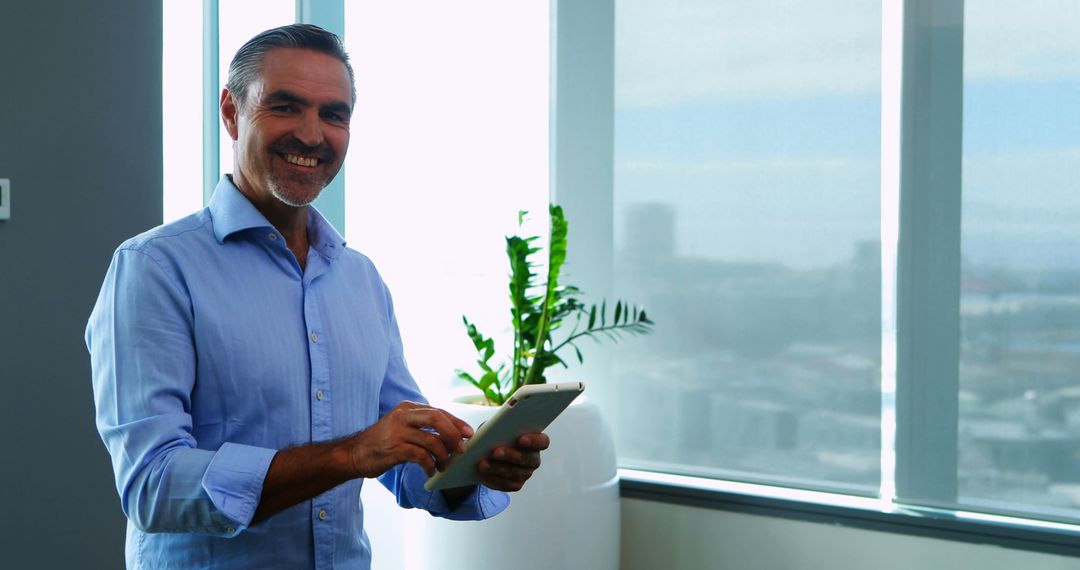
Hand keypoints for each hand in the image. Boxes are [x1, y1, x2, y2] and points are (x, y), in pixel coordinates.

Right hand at [345, 401, 473, 477]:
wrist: (354, 454)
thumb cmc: (382, 443)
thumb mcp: (401, 427)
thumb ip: (422, 427)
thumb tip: (453, 436)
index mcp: (408, 408)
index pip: (438, 412)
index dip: (456, 423)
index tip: (469, 434)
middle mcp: (403, 416)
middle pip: (437, 419)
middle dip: (453, 434)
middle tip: (461, 449)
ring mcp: (397, 431)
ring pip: (431, 440)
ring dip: (443, 455)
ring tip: (444, 466)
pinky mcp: (394, 448)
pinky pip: (421, 456)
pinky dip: (430, 465)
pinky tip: (430, 471)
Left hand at [476, 432, 549, 491]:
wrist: (486, 454)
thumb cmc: (495, 436)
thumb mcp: (494, 427)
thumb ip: (495, 427)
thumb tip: (481, 431)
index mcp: (535, 441)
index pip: (543, 442)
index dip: (534, 441)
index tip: (520, 439)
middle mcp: (533, 459)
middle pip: (528, 459)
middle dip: (511, 455)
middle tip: (495, 451)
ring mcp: (526, 473)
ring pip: (516, 473)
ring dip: (498, 468)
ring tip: (483, 464)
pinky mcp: (515, 484)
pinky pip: (507, 484)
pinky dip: (493, 478)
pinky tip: (483, 473)